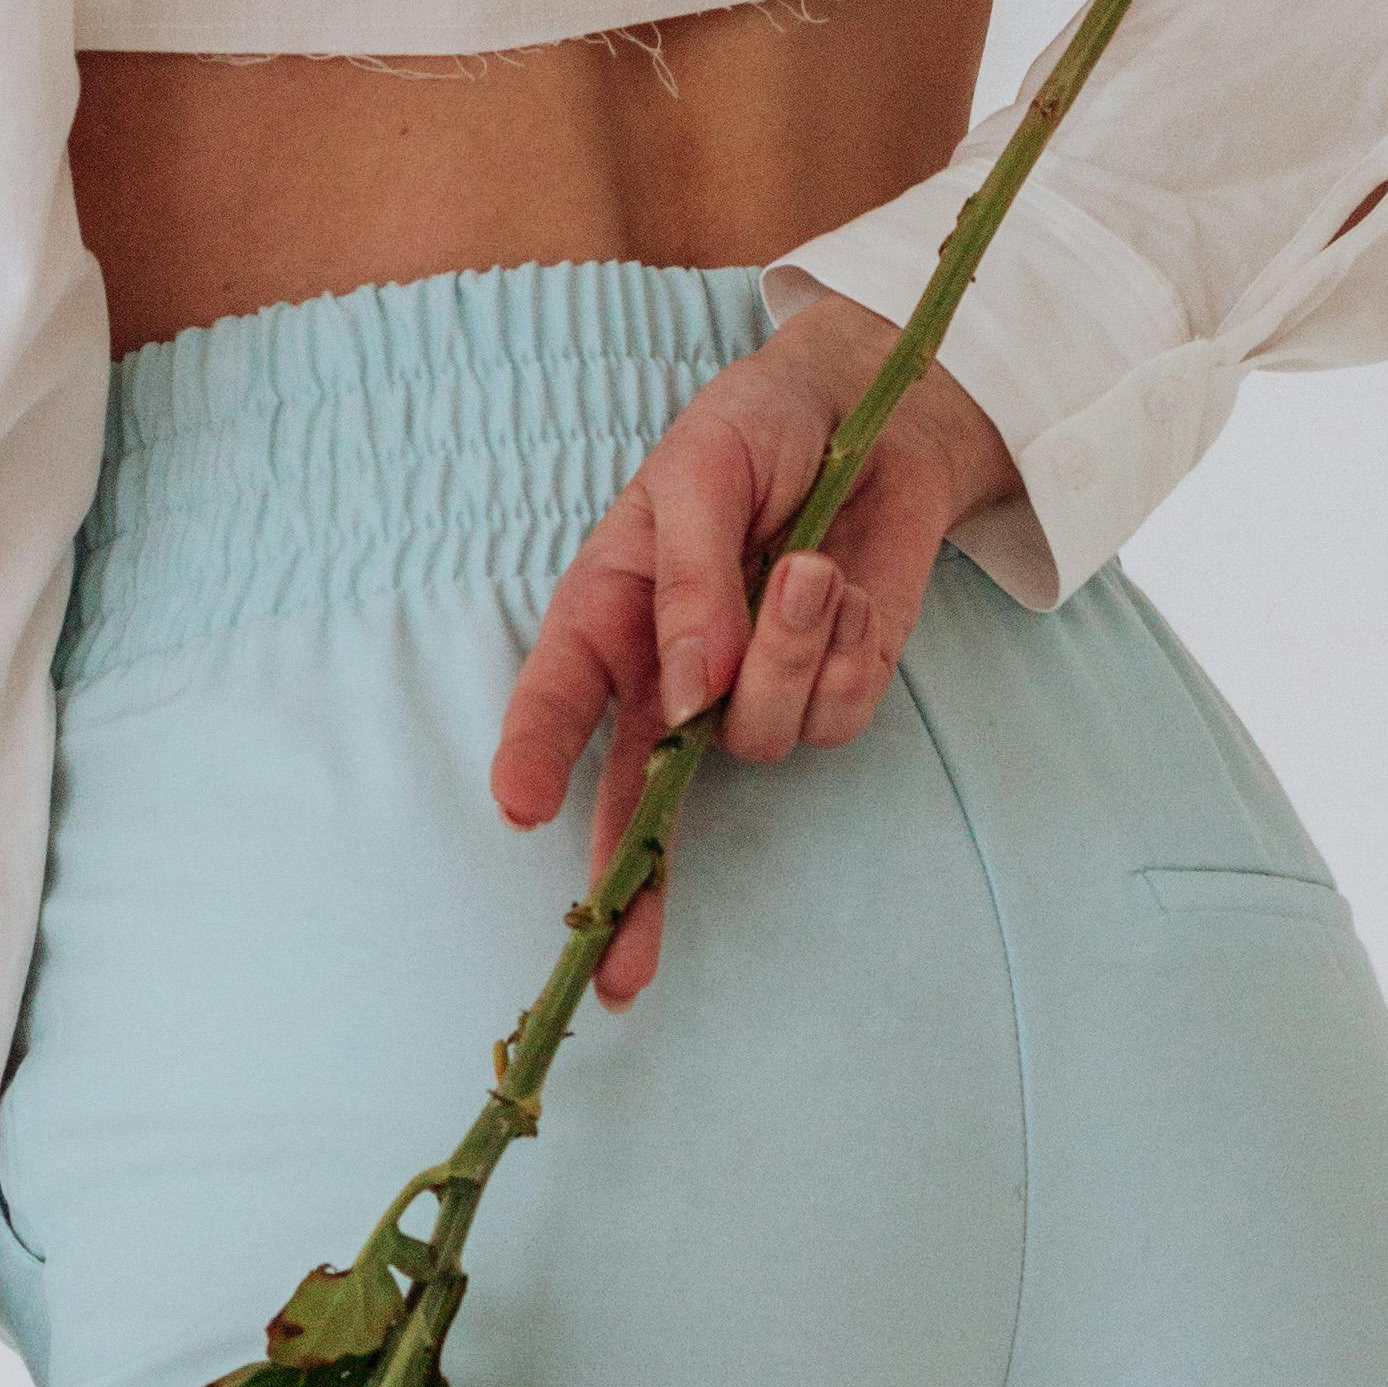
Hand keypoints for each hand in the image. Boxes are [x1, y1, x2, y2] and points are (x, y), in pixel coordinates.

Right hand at [489, 287, 1015, 1008]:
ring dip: (795, 649)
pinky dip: (853, 647)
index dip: (534, 752)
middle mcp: (668, 674)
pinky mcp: (828, 693)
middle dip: (632, 889)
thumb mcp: (702, 470)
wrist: (872, 413)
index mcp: (608, 613)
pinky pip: (838, 715)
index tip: (515, 804)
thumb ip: (689, 578)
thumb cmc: (759, 429)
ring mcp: (748, 692)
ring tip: (810, 564)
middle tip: (617, 972)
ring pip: (760, 736)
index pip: (558, 697)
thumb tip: (689, 692)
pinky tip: (846, 586)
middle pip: (637, 803)